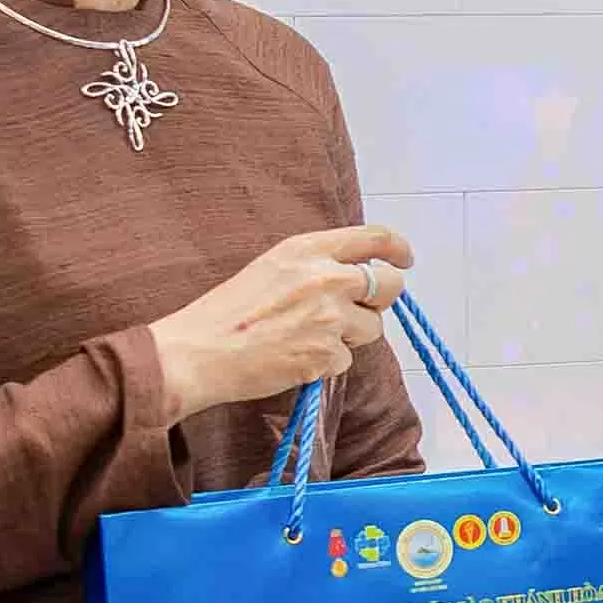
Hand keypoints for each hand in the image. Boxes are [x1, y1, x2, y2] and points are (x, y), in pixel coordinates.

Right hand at [150, 225, 415, 421]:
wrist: (199, 352)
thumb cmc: (227, 312)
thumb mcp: (271, 268)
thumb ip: (315, 265)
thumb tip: (354, 277)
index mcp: (308, 249)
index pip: (374, 238)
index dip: (396, 250)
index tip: (403, 259)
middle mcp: (325, 277)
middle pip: (389, 285)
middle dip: (382, 300)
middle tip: (359, 311)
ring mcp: (329, 317)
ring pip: (372, 328)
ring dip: (351, 336)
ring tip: (309, 338)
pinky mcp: (327, 354)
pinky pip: (346, 359)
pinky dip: (327, 363)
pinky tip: (296, 359)